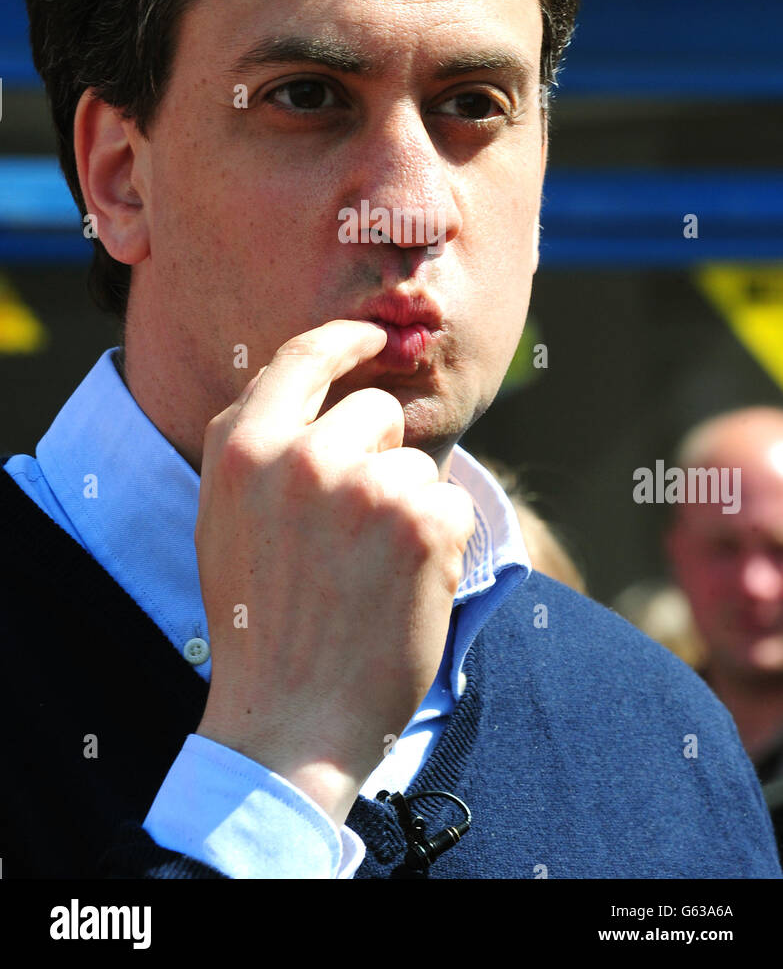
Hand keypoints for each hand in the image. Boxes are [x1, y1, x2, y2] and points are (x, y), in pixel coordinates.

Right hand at [194, 319, 474, 826]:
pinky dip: (440, 546)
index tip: (374, 336)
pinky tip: (402, 593)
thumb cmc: (259, 625)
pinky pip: (451, 505)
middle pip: (375, 411)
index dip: (346, 339)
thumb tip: (316, 376)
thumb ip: (260, 444)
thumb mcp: (223, 520)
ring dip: (407, 508)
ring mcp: (365, 488)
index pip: (303, 356)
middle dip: (378, 454)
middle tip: (355, 531)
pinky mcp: (422, 524)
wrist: (289, 722)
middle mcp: (302, 457)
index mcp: (243, 450)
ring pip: (415, 463)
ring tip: (369, 577)